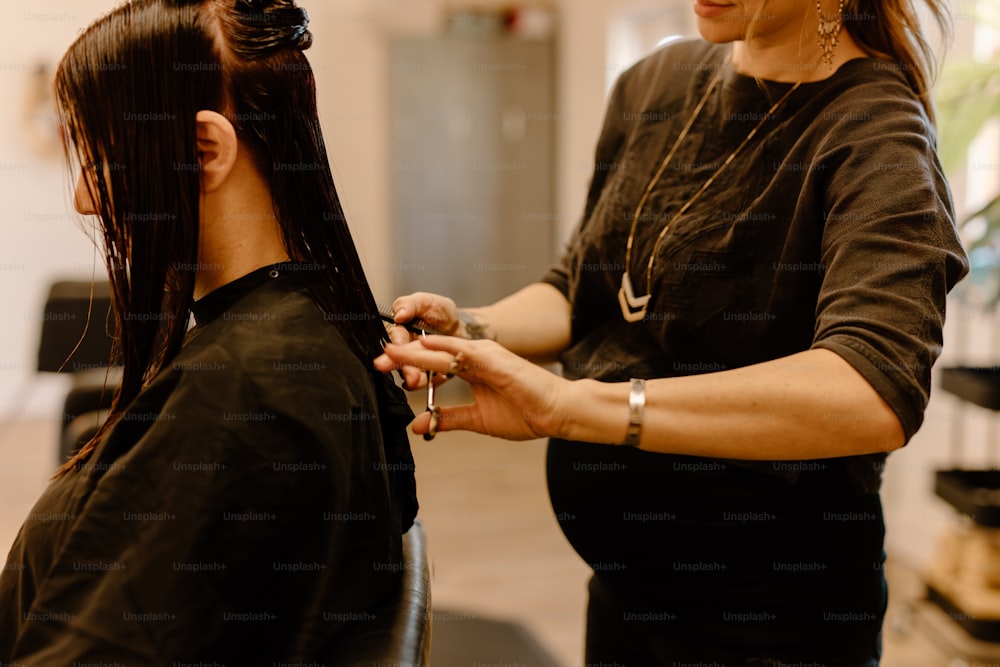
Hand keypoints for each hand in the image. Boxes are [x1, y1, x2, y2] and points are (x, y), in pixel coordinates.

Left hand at [374, 335, 571, 440]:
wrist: (555, 413)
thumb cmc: (524, 412)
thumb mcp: (477, 419)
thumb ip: (448, 418)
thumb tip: (418, 425)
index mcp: (471, 367)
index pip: (432, 362)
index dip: (407, 364)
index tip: (381, 367)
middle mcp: (476, 356)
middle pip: (432, 352)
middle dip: (404, 355)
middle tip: (376, 358)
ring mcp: (486, 356)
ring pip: (444, 350)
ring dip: (417, 351)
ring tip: (391, 350)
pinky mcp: (497, 361)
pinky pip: (467, 352)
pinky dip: (446, 347)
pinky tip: (427, 344)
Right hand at [383, 292, 462, 389]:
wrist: (461, 327)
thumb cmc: (440, 312)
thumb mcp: (426, 302)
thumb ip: (410, 305)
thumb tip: (399, 315)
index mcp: (401, 330)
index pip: (395, 339)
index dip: (395, 346)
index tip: (393, 351)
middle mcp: (406, 349)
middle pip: (402, 361)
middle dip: (403, 368)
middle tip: (408, 375)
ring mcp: (418, 363)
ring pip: (413, 374)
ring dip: (414, 379)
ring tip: (416, 381)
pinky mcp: (431, 374)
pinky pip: (430, 382)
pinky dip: (432, 382)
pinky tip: (438, 379)